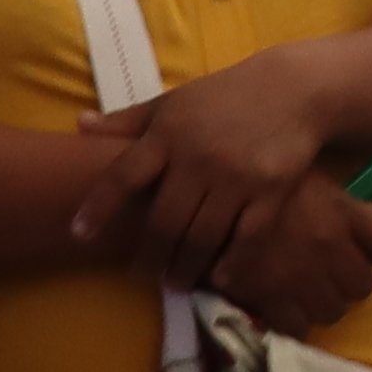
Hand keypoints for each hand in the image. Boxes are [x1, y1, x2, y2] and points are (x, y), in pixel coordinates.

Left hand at [72, 58, 371, 325]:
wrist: (294, 89)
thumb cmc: (224, 96)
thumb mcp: (174, 102)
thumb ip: (128, 120)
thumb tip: (79, 125)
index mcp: (169, 135)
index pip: (124, 175)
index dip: (99, 206)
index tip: (78, 234)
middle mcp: (199, 158)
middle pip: (165, 221)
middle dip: (149, 256)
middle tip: (142, 274)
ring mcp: (237, 177)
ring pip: (203, 237)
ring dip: (185, 267)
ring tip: (176, 283)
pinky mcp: (271, 191)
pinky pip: (247, 238)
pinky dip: (232, 263)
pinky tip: (219, 277)